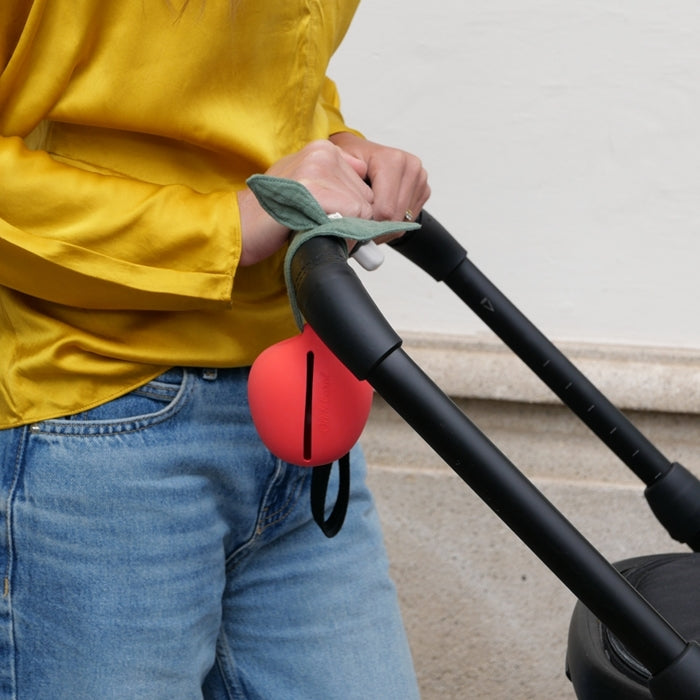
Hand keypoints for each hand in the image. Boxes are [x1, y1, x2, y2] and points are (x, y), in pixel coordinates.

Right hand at [237, 140, 373, 265]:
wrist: (241, 225)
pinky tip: (318, 231)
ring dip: (347, 228)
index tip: (331, 215)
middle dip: (351, 218)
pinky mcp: (316, 191)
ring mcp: (318, 170)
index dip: (352, 207)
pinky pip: (353, 216)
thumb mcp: (302, 182)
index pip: (363, 182)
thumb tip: (362, 178)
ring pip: (363, 209)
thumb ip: (332, 178)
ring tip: (316, 227)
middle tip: (322, 225)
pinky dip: (343, 233)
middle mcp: (322, 154)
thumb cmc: (270, 211)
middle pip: (367, 196)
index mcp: (322, 149)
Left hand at [329, 132, 430, 237]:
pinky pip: (409, 221)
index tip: (354, 226)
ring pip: (404, 223)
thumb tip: (354, 200)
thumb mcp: (341, 163)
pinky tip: (380, 217)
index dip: (368, 223)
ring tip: (368, 223)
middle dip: (376, 228)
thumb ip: (345, 179)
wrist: (363, 153)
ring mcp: (420, 179)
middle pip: (395, 218)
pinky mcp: (424, 191)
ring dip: (385, 229)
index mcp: (393, 160)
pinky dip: (394, 225)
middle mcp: (411, 167)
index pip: (385, 209)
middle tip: (359, 231)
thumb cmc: (352, 159)